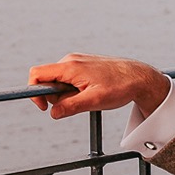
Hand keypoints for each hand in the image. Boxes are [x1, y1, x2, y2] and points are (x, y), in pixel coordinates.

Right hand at [28, 54, 169, 120]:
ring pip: (59, 81)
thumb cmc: (120, 87)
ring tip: (89, 97)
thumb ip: (71, 106)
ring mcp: (77, 61)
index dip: (34, 92)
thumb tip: (53, 113)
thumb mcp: (94, 101)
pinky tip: (91, 92)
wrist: (139, 77)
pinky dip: (75, 89)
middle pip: (48, 80)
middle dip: (56, 96)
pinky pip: (69, 79)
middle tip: (78, 104)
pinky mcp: (83, 65)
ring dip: (67, 94)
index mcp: (70, 66)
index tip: (44, 107)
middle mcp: (70, 60)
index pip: (37, 74)